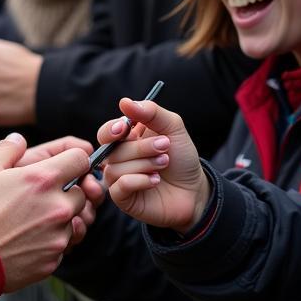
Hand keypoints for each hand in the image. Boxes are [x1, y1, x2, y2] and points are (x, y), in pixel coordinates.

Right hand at [0, 133, 88, 290]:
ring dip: (58, 219)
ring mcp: (57, 236)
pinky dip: (49, 241)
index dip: (72, 160)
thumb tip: (18, 139)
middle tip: (38, 197)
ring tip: (29, 220)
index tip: (61, 166)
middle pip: (81, 193)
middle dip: (65, 192)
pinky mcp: (53, 260)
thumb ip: (8, 150)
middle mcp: (57, 207)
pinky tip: (25, 240)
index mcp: (43, 179)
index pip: (80, 159)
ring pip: (72, 221)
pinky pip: (61, 246)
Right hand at [98, 98, 208, 230]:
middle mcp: (118, 158)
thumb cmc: (182, 157)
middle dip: (141, 147)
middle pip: (112, 149)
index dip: (112, 130)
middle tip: (165, 146)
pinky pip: (120, 186)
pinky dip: (139, 180)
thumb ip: (151, 112)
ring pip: (116, 168)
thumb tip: (124, 102)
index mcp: (125, 139)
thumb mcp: (173, 127)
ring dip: (145, 164)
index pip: (106, 132)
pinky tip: (155, 180)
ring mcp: (119, 179)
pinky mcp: (123, 198)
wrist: (195, 189)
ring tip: (164, 163)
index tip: (126, 127)